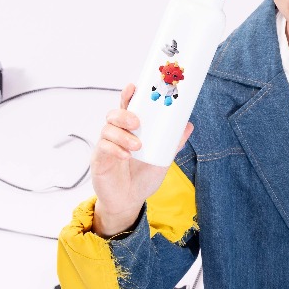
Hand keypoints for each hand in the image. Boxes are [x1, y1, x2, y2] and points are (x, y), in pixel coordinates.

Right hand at [90, 83, 192, 236]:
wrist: (129, 201)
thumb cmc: (143, 177)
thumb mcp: (162, 159)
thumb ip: (173, 143)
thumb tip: (188, 125)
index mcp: (131, 130)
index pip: (128, 107)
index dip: (129, 95)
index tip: (134, 87)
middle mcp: (117, 134)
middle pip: (114, 114)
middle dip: (125, 114)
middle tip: (137, 122)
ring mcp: (106, 145)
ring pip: (107, 129)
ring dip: (123, 135)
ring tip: (137, 146)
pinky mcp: (99, 159)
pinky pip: (103, 147)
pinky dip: (115, 149)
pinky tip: (126, 156)